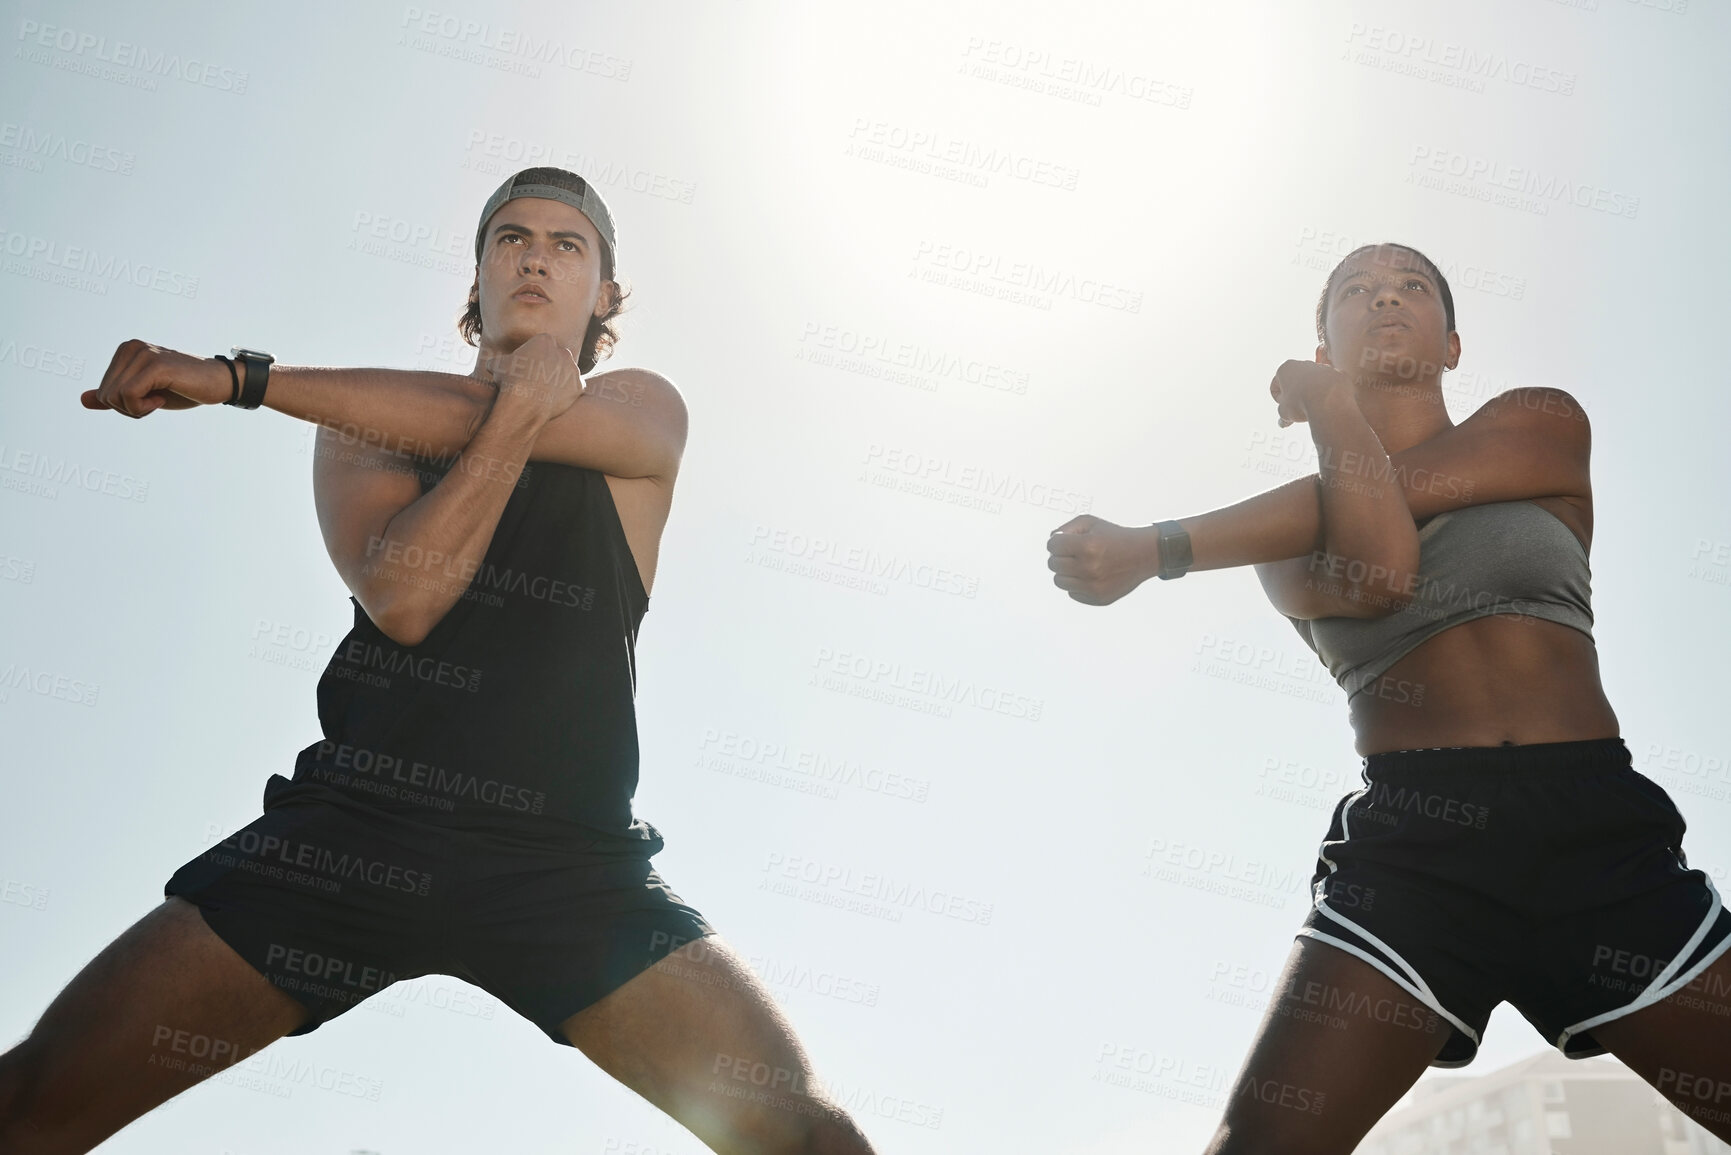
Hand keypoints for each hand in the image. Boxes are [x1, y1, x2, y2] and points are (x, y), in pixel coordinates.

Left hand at [83, 340, 234, 416]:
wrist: (219, 383)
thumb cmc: (184, 388)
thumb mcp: (145, 394)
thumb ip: (116, 395)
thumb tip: (83, 400)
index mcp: (126, 351)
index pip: (103, 390)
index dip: (125, 406)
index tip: (150, 398)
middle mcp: (131, 347)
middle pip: (106, 394)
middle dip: (129, 409)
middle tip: (156, 400)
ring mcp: (143, 354)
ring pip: (114, 396)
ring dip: (138, 409)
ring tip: (161, 397)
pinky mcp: (154, 365)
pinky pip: (129, 396)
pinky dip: (144, 407)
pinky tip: (163, 397)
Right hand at [478, 333, 585, 421]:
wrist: (525, 402)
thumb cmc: (510, 381)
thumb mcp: (496, 365)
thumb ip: (498, 360)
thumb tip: (492, 364)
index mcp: (545, 340)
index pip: (540, 345)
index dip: (533, 356)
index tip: (526, 367)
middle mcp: (563, 351)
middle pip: (556, 356)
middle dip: (548, 365)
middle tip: (537, 378)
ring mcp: (573, 369)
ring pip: (566, 372)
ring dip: (559, 378)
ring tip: (546, 390)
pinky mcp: (579, 386)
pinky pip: (575, 387)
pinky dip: (567, 392)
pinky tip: (556, 398)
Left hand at [1046, 515, 1159, 605]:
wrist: (1143, 555)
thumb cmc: (1114, 536)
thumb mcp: (1090, 522)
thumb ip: (1065, 529)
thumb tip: (1051, 542)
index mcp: (1087, 546)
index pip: (1052, 546)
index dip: (1057, 542)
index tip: (1068, 541)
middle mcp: (1090, 567)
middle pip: (1053, 564)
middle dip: (1060, 556)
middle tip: (1075, 553)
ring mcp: (1094, 586)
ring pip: (1059, 581)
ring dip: (1066, 572)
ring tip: (1080, 565)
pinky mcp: (1098, 598)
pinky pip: (1072, 593)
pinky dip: (1077, 584)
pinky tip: (1091, 576)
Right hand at [1270, 360, 1350, 427]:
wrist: (1329, 400)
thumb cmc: (1301, 403)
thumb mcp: (1284, 412)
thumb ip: (1282, 414)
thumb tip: (1283, 421)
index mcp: (1286, 368)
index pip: (1276, 385)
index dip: (1279, 399)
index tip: (1285, 408)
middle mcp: (1303, 364)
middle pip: (1295, 382)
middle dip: (1295, 395)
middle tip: (1297, 409)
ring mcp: (1321, 367)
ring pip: (1312, 383)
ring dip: (1310, 394)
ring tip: (1312, 408)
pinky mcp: (1336, 374)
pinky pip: (1327, 385)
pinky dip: (1325, 394)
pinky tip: (1325, 404)